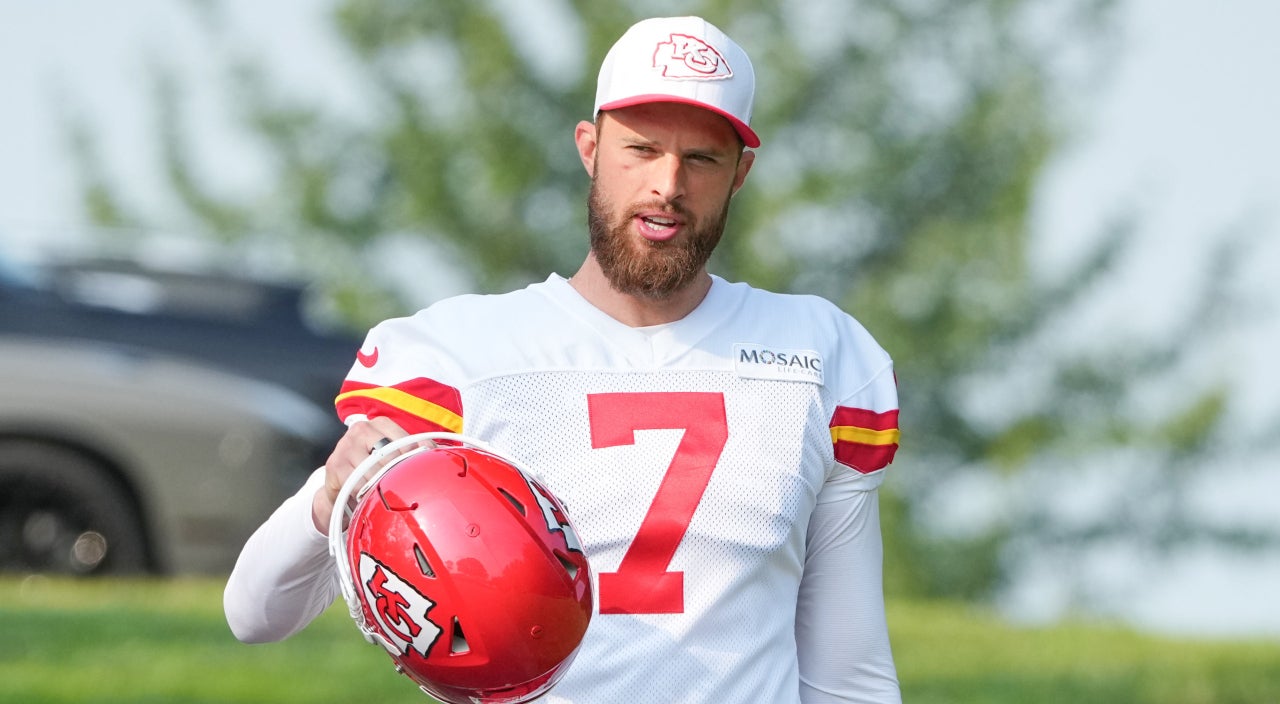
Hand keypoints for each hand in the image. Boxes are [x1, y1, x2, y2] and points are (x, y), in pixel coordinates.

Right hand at [311, 418, 424, 533]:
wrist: (340, 482)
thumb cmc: (372, 466)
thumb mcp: (392, 454)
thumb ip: (413, 451)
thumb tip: (436, 454)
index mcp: (381, 423)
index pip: (406, 441)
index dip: (415, 460)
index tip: (419, 474)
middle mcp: (362, 429)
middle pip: (391, 456)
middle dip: (398, 475)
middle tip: (403, 489)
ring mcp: (346, 446)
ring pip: (374, 470)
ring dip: (382, 487)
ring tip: (387, 496)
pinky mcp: (335, 465)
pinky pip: (357, 483)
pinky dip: (365, 494)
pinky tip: (369, 498)